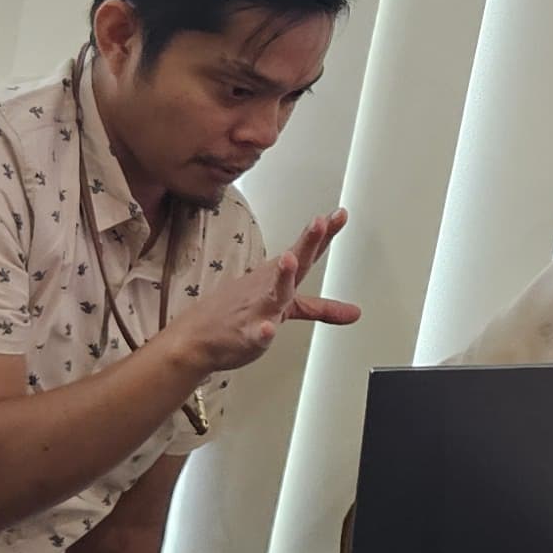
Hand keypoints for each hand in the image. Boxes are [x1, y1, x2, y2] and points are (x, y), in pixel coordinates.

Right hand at [154, 212, 356, 379]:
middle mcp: (269, 288)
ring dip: (283, 276)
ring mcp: (258, 309)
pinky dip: (264, 331)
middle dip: (307, 242)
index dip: (324, 235)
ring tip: (289, 259)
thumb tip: (354, 312)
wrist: (197, 337)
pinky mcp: (247, 334)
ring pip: (275, 293)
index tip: (340, 214)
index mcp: (278, 278)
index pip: (305, 253)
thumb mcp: (289, 309)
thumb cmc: (240, 315)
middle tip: (319, 222)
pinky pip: (257, 333)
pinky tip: (270, 328)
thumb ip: (321, 309)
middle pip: (293, 263)